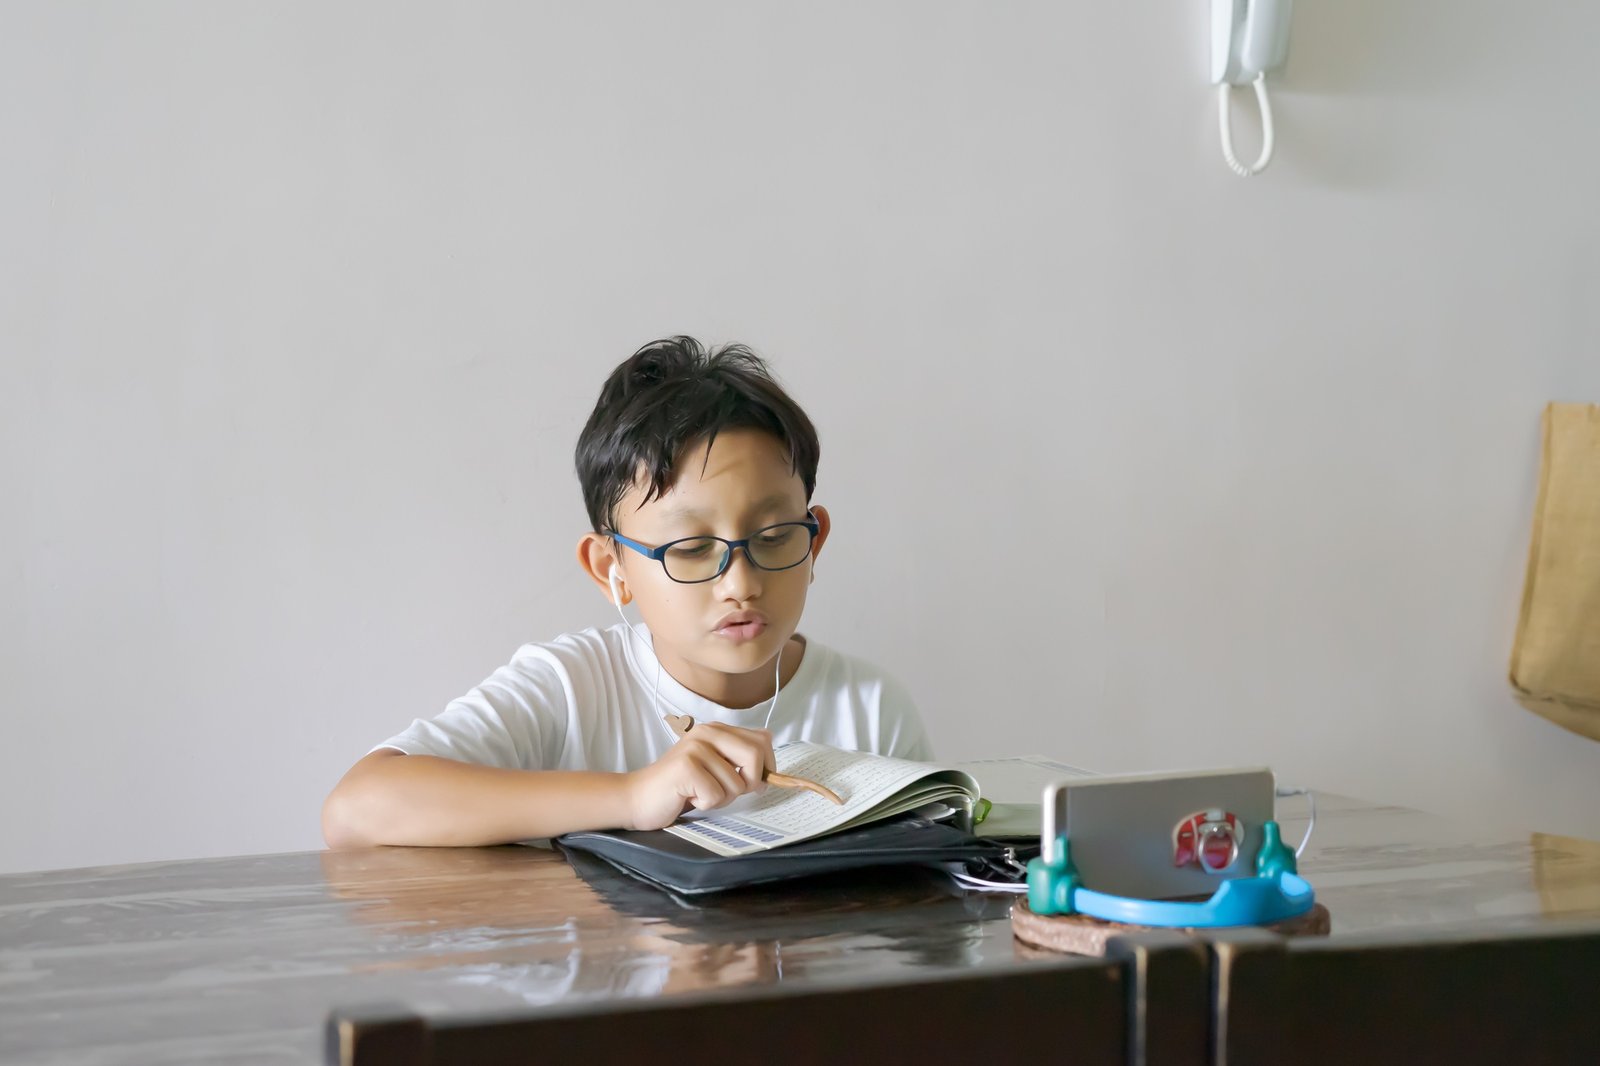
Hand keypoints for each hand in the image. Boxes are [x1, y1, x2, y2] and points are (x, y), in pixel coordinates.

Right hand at [625, 723, 775, 830]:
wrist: (638, 798)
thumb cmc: (680, 788)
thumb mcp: (715, 769)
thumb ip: (738, 761)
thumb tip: (769, 770)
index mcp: (716, 730)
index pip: (762, 739)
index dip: (766, 765)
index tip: (753, 783)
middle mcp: (706, 732)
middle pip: (755, 755)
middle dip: (748, 782)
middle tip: (726, 791)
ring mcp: (695, 748)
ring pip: (736, 783)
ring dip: (722, 798)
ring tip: (699, 792)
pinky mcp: (685, 767)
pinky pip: (716, 795)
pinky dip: (706, 804)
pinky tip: (688, 796)